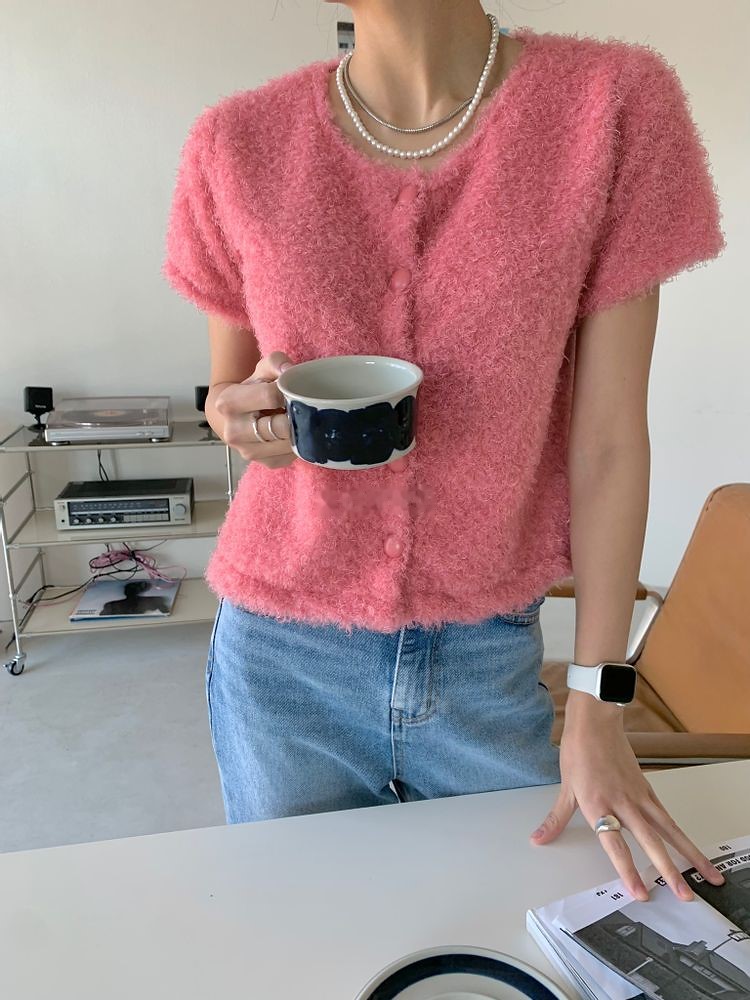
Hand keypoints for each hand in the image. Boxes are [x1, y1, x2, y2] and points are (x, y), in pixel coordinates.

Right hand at [214, 351, 296, 468]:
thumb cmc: (252, 390)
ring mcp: (249, 452)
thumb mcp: (261, 370)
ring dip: (302, 430)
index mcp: (229, 403)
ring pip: (290, 444)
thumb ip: (276, 363)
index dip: (288, 391)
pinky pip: (293, 454)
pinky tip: (297, 431)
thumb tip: (291, 370)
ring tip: (303, 418)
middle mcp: (235, 432)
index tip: (294, 390)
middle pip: (282, 426)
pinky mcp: (266, 463)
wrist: (236, 417)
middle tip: (306, 407)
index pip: (271, 397)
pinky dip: (300, 442)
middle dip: (298, 415)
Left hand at [529, 694, 725, 901]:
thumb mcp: (565, 788)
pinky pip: (666, 816)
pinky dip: (680, 834)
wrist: (595, 723)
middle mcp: (623, 804)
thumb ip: (555, 820)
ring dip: (688, 854)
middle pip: (650, 841)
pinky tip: (691, 849)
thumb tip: (538, 840)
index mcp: (598, 806)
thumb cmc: (578, 752)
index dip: (628, 870)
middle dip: (668, 871)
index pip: (615, 845)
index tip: (640, 892)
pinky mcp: (647, 790)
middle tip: (684, 895)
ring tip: (708, 876)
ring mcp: (639, 797)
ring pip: (669, 830)